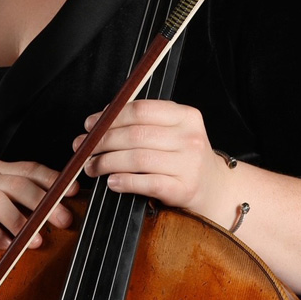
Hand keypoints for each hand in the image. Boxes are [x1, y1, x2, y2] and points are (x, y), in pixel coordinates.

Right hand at [0, 159, 78, 249]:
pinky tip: (5, 245)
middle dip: (44, 203)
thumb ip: (25, 205)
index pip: (30, 169)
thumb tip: (62, 212)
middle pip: (17, 184)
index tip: (73, 192)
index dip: (52, 179)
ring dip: (19, 220)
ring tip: (35, 240)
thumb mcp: (2, 208)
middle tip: (63, 221)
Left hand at [72, 100, 229, 222]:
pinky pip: (146, 183)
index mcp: (186, 116)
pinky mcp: (184, 189)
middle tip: (84, 147)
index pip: (141, 110)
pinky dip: (124, 181)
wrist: (216, 187)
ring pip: (137, 159)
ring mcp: (189, 164)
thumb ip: (146, 121)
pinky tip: (111, 181)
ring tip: (92, 166)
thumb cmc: (186, 156)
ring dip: (107, 163)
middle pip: (136, 135)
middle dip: (103, 141)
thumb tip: (101, 120)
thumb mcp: (175, 130)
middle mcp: (190, 138)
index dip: (111, 116)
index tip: (91, 124)